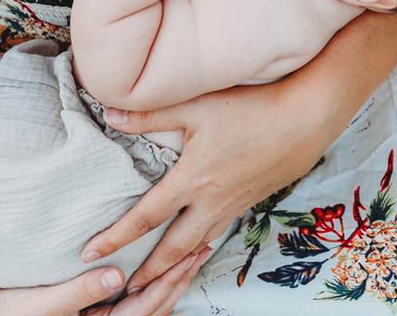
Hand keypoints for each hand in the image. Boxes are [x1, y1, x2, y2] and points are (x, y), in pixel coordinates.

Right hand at [0, 252, 210, 315]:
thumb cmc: (10, 310)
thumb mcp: (43, 304)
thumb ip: (80, 292)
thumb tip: (116, 276)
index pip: (145, 308)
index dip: (168, 282)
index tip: (188, 258)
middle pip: (156, 306)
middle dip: (180, 278)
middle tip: (203, 248)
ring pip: (150, 303)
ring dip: (172, 278)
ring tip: (193, 252)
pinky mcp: (99, 309)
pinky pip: (136, 298)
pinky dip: (155, 280)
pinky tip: (165, 262)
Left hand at [79, 79, 337, 290]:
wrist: (306, 119)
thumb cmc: (252, 107)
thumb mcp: (198, 106)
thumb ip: (152, 114)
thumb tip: (110, 115)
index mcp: (192, 180)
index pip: (145, 217)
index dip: (116, 237)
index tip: (90, 252)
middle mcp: (211, 201)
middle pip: (172, 248)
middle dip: (147, 273)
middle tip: (126, 291)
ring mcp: (233, 204)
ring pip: (198, 245)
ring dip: (175, 266)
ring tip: (158, 278)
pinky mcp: (250, 200)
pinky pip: (219, 231)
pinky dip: (202, 246)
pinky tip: (198, 246)